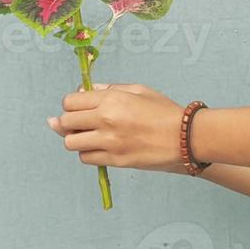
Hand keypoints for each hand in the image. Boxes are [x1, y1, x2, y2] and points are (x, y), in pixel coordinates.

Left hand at [47, 83, 191, 174]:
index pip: (70, 102)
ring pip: (71, 143)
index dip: (70, 105)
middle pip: (65, 122)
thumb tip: (84, 91)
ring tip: (89, 136)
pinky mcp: (115, 160)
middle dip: (68, 122)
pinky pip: (86, 158)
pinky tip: (99, 148)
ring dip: (76, 139)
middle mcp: (105, 119)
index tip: (78, 107)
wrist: (184, 137)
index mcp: (111, 99)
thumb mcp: (137, 90)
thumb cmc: (163, 111)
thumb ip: (108, 88)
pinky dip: (88, 153)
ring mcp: (109, 142)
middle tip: (81, 123)